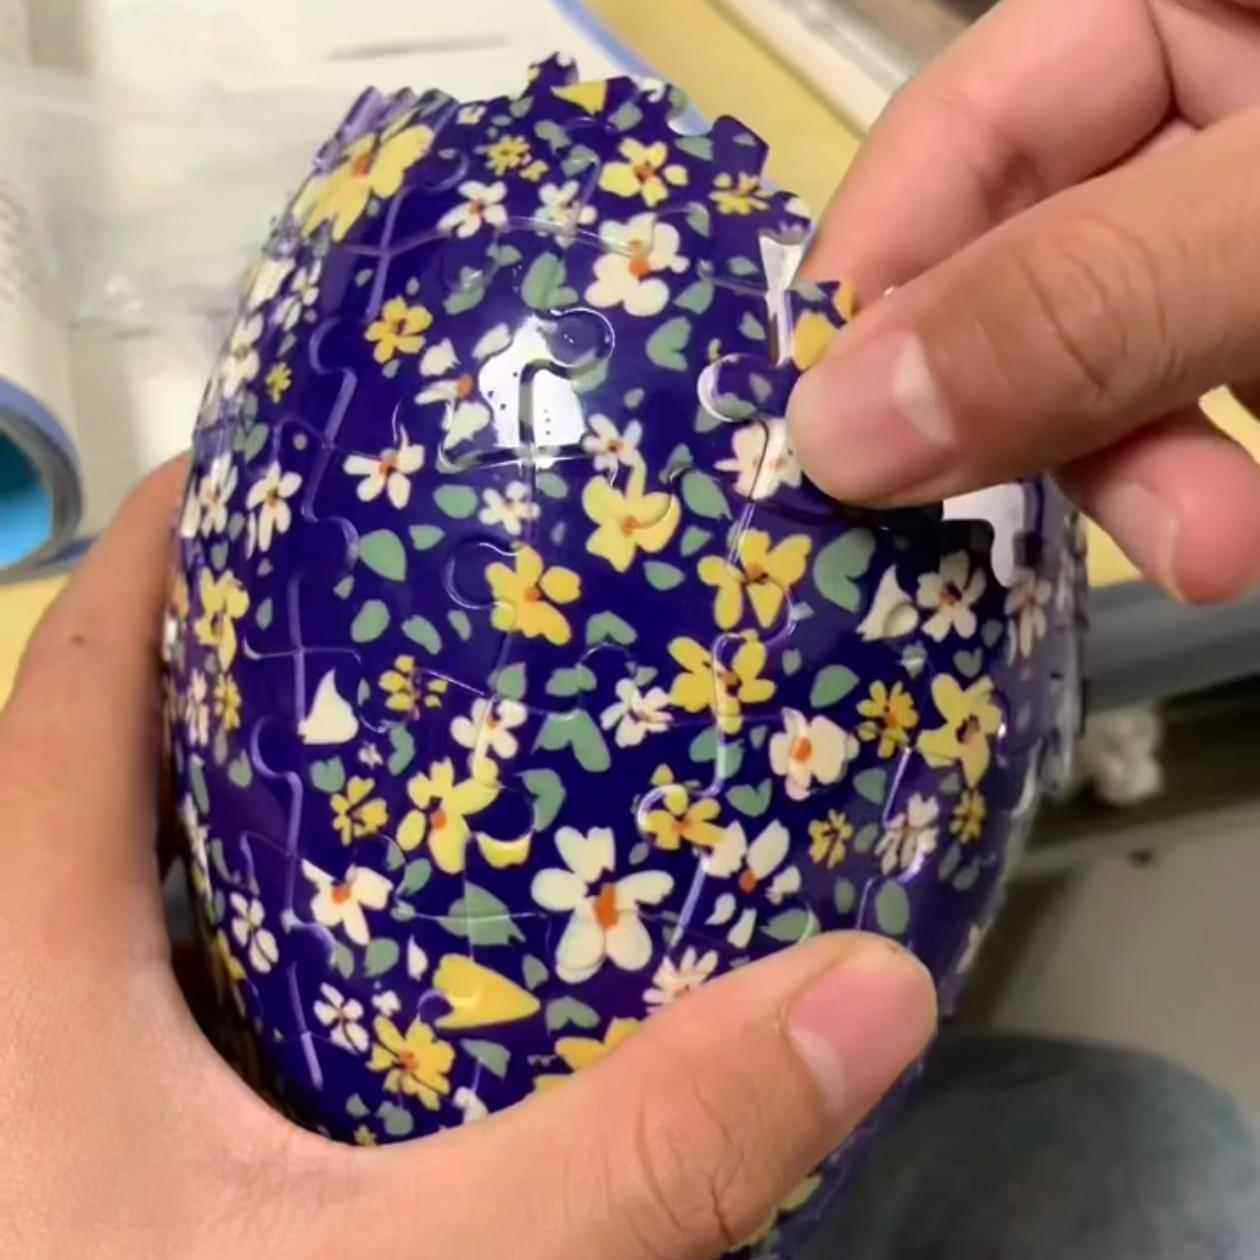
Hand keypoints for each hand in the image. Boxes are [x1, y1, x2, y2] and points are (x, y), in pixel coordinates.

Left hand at [0, 462, 934, 1259]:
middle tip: (393, 599)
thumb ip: (635, 1155)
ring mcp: (39, 1089)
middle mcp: (12, 1000)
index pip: (77, 673)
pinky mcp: (81, 1161)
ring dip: (254, 813)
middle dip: (237, 665)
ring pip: (130, 889)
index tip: (278, 464)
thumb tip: (865, 999)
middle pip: (102, 763)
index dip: (173, 546)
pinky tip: (371, 976)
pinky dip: (258, 953)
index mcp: (24, 968)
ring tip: (401, 753)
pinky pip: (155, 1005)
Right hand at [790, 0, 1259, 603]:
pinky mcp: (1257, 306)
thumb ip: (1083, 305)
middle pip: (1021, 260)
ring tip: (1206, 552)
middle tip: (981, 542)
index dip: (878, 289)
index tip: (824, 449)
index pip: (961, 130)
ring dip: (1131, 469)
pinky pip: (1179, 389)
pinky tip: (1223, 535)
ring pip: (1105, 346)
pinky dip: (1193, 475)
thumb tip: (836, 431)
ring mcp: (1229, 210)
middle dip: (1029, 408)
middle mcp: (1191, 89)